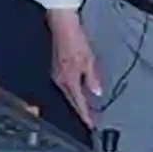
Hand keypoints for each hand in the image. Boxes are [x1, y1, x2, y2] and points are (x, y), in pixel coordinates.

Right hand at [46, 10, 103, 126]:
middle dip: (81, 112)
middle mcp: (60, 81)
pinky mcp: (56, 69)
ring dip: (77, 103)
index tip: (91, 125)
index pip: (78, 103)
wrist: (62, 26)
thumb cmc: (76, 41)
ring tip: (87, 111)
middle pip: (71, 101)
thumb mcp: (89, 60)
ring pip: (68, 95)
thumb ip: (92, 79)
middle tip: (91, 121)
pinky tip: (78, 94)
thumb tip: (96, 93)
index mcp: (68, 80)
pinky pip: (65, 87)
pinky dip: (72, 93)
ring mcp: (56, 75)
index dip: (85, 115)